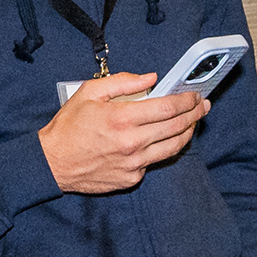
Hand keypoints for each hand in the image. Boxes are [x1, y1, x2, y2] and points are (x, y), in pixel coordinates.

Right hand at [40, 70, 207, 194]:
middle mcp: (132, 142)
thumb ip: (123, 83)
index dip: (187, 100)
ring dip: (187, 133)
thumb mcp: (89, 93)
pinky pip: (154, 161)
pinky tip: (164, 139)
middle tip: (203, 106)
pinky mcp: (132, 177)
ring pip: (172, 147)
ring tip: (193, 122)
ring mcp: (134, 163)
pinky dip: (162, 149)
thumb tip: (151, 78)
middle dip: (195, 114)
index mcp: (122, 118)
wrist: (53, 163)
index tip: (195, 95)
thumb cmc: (68, 127)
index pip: (168, 107)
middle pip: (177, 127)